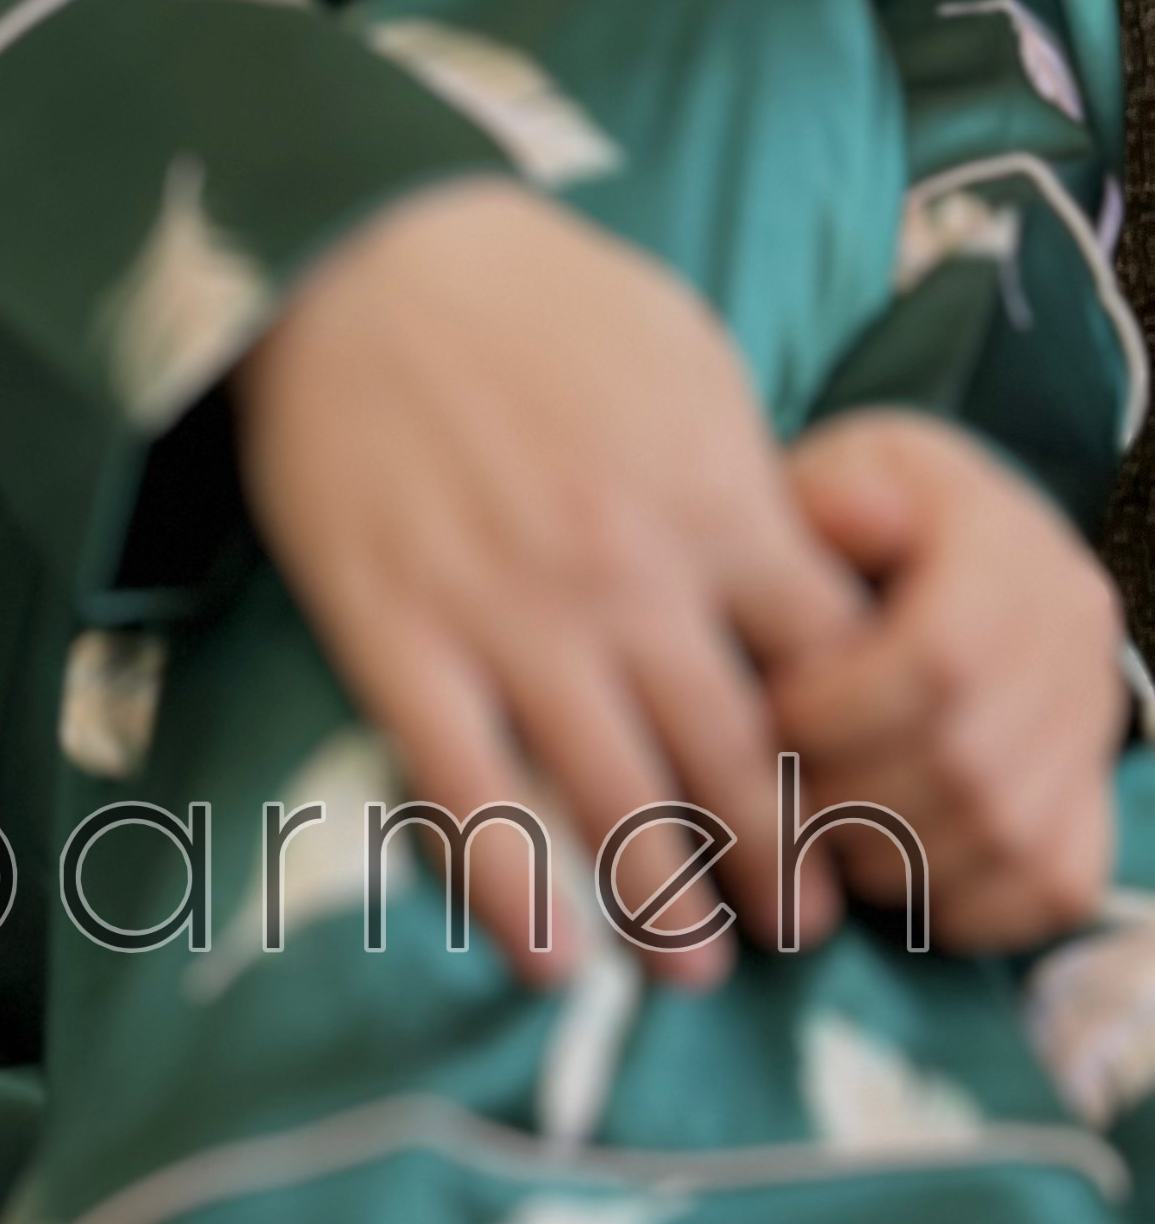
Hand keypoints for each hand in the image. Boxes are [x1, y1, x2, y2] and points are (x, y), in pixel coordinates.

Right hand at [234, 178, 866, 987]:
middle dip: (780, 865)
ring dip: (666, 901)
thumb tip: (791, 566)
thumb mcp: (687, 359)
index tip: (867, 820)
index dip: (861, 763)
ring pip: (614, 795)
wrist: (355, 256)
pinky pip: (463, 790)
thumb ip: (744, 476)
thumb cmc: (529, 296)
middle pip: (736, 757)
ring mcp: (509, 617)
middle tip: (797, 932)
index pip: (828, 672)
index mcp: (716, 503)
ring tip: (694, 967)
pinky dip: (509, 888)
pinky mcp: (397, 639)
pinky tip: (548, 959)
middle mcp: (630, 578)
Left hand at [771, 409, 1124, 950]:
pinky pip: (1051, 886)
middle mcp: (1074, 637)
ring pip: (1005, 835)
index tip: (765, 721)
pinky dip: (963, 907)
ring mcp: (1090, 723)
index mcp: (1010, 549)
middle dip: (845, 798)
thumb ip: (826, 496)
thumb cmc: (846, 527)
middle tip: (769, 800)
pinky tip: (887, 880)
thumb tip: (849, 512)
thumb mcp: (827, 478)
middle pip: (968, 761)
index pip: (945, 657)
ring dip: (887, 858)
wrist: (925, 557)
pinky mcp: (1089, 795)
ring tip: (811, 840)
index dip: (840, 711)